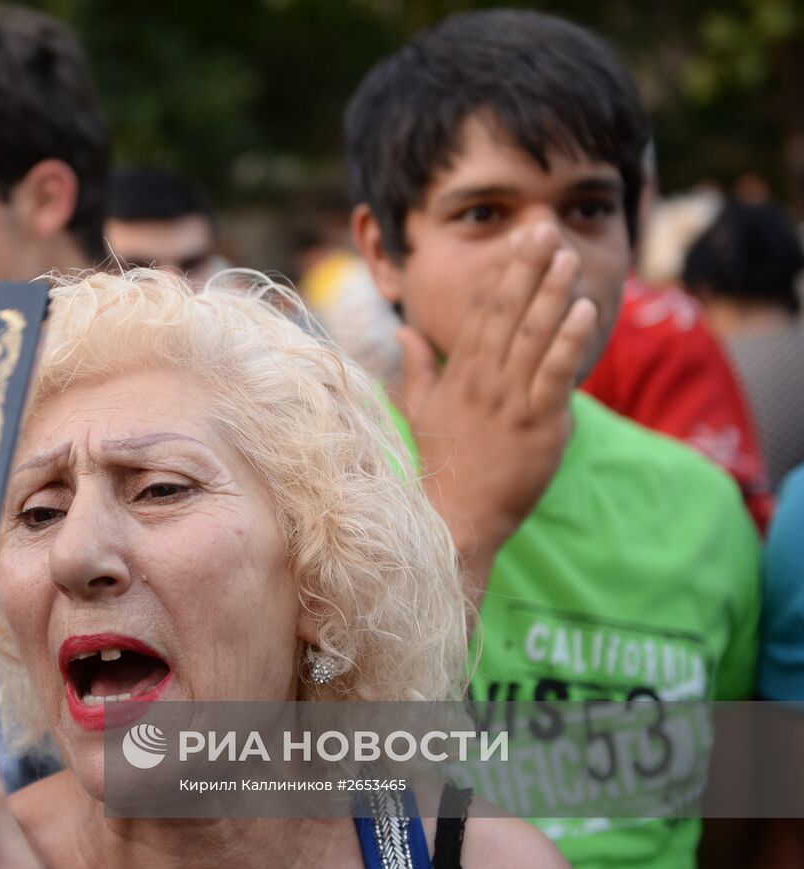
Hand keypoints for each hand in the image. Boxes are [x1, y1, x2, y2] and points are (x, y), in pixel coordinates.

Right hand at [395, 223, 598, 609]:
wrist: (455, 519)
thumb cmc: (443, 465)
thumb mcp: (421, 411)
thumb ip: (417, 367)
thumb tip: (404, 331)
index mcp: (458, 376)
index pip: (481, 314)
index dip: (500, 275)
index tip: (515, 241)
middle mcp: (483, 381)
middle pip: (507, 313)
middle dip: (526, 269)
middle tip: (543, 230)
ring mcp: (509, 401)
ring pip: (533, 336)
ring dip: (551, 292)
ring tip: (566, 256)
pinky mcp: (537, 425)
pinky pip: (555, 374)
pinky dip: (569, 340)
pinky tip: (583, 310)